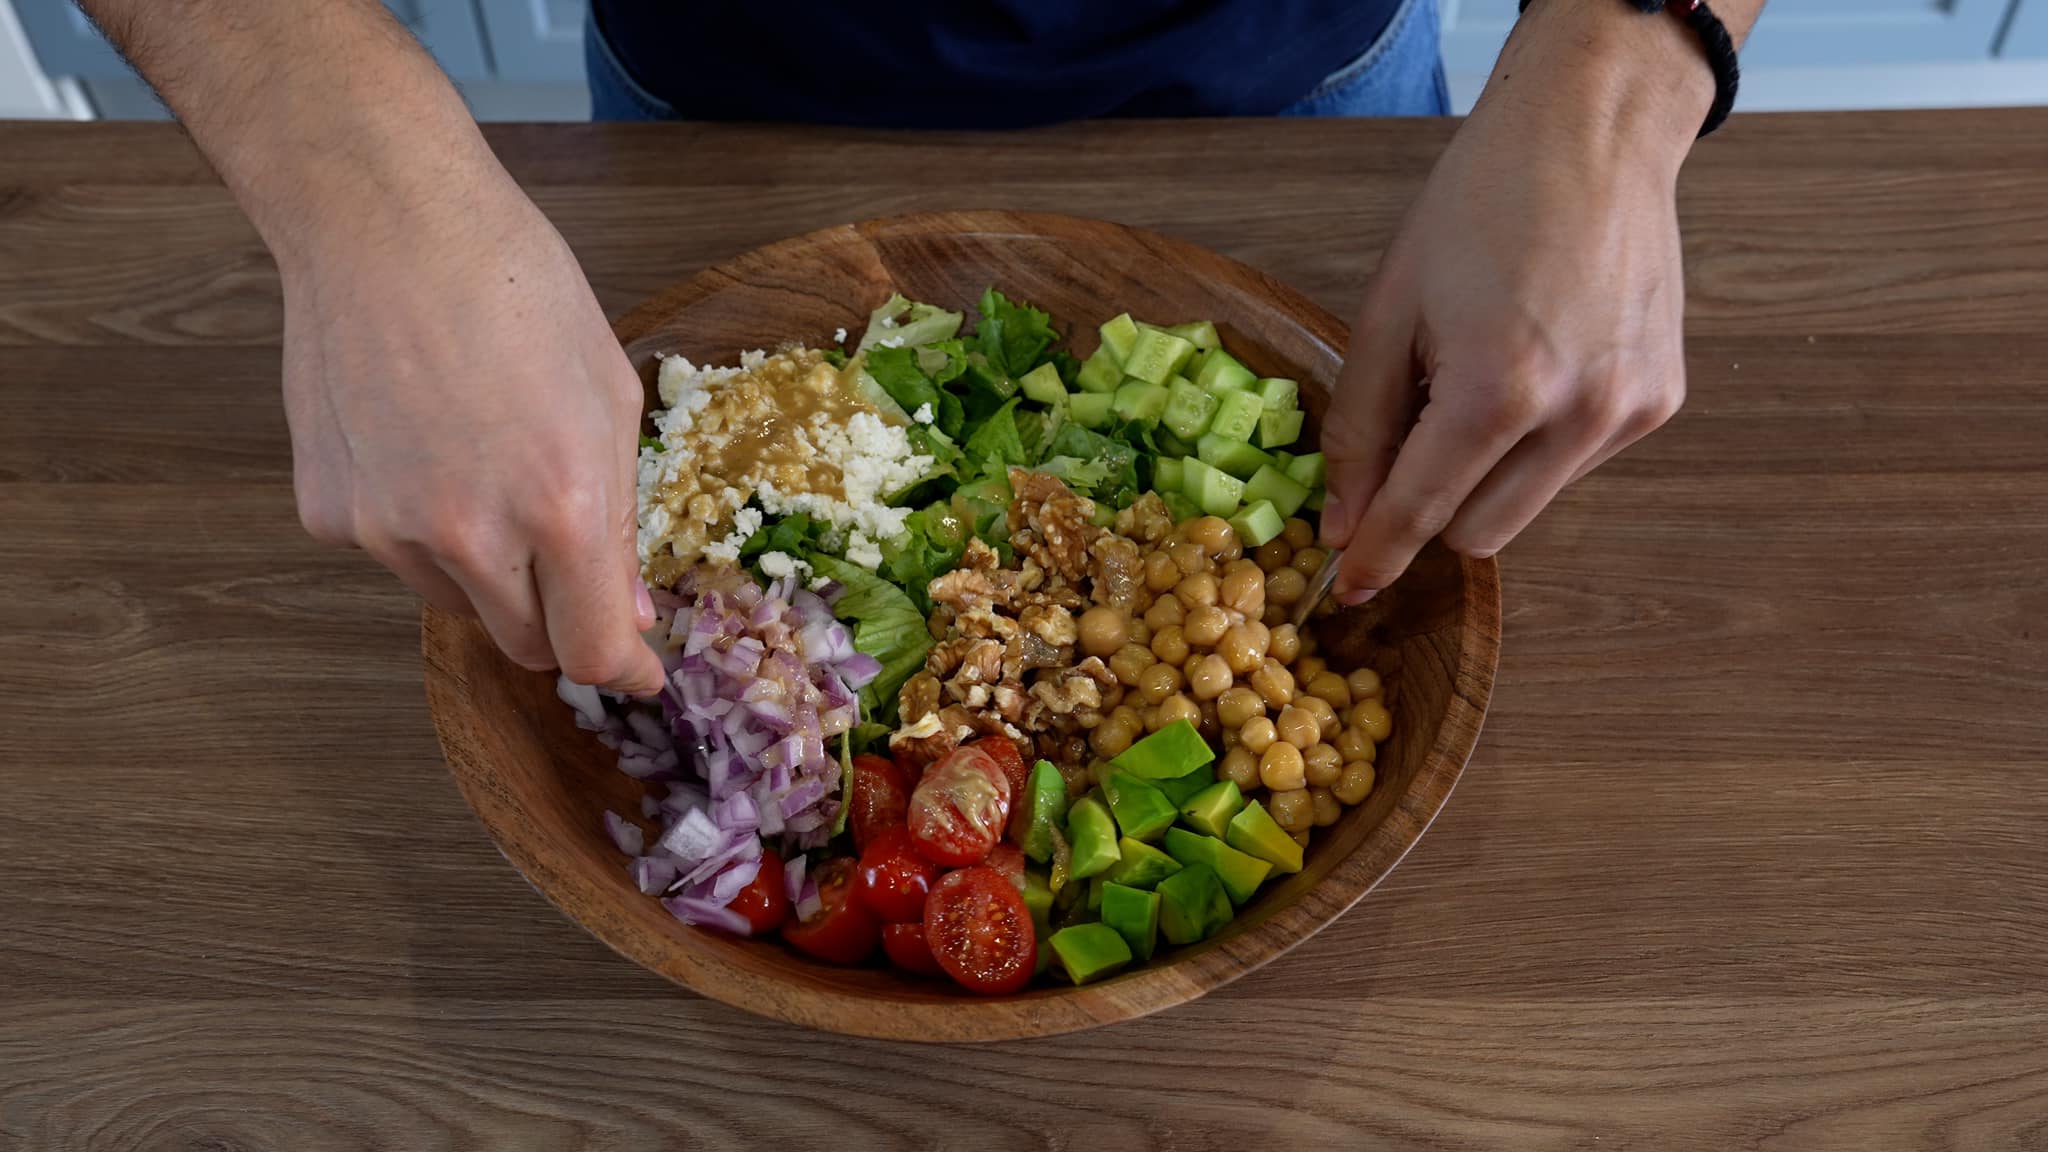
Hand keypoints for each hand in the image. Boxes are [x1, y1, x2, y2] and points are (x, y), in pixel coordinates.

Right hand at [281, 170, 664, 693]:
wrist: (385, 222)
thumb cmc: (513, 287)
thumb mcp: (608, 397)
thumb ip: (619, 517)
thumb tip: (629, 609)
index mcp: (561, 508)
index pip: (594, 651)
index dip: (625, 671)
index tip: (639, 669)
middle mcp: (470, 536)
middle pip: (524, 644)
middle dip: (558, 618)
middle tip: (567, 558)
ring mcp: (388, 531)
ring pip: (457, 602)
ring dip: (486, 569)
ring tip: (483, 461)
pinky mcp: (329, 513)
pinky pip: (393, 554)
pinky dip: (417, 525)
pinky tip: (420, 440)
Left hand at [1320, 12, 1707, 599]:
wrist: (1592, 135)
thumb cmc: (1476, 209)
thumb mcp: (1388, 313)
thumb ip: (1361, 429)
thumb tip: (1345, 524)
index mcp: (1500, 391)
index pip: (1422, 513)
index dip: (1376, 555)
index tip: (1343, 590)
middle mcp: (1578, 416)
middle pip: (1478, 533)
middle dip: (1432, 507)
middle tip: (1414, 432)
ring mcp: (1630, 413)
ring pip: (1529, 505)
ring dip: (1488, 474)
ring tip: (1484, 376)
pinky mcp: (1661, 402)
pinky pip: (1575, 465)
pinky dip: (1539, 441)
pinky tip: (1537, 362)